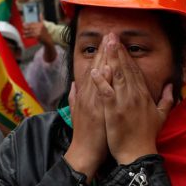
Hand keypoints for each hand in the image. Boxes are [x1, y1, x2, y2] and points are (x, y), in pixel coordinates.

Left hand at [23, 15, 56, 61]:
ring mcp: (38, 32)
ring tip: (23, 32)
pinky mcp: (37, 36)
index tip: (24, 23)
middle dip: (26, 27)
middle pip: (31, 27)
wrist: (48, 40)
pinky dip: (27, 36)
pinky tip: (24, 36)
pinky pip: (31, 35)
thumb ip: (41, 19)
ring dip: (26, 32)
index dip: (28, 23)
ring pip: (30, 31)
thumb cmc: (45, 33)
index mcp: (41, 24)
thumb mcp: (44, 26)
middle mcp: (40, 27)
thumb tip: (41, 13)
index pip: (33, 23)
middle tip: (23, 27)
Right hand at [64, 37, 108, 182]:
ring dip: (106, 58)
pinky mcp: (98, 111)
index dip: (100, 55)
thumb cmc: (83, 133)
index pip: (93, 70)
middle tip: (110, 34)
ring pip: (99, 76)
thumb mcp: (76, 112)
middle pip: (97, 69)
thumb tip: (74, 84)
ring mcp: (93, 102)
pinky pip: (102, 92)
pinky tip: (110, 67)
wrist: (84, 151)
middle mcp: (88, 95)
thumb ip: (75, 96)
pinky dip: (106, 79)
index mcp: (84, 95)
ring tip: (112, 42)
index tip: (106, 42)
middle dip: (104, 51)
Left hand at [91, 33, 173, 164]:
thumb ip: (166, 99)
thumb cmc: (147, 136)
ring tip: (105, 43)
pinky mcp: (113, 111)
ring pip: (116, 76)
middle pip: (125, 69)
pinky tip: (95, 70)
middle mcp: (134, 95)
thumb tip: (171, 86)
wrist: (138, 154)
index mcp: (144, 95)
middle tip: (111, 35)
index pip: (135, 71)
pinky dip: (101, 81)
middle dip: (118, 50)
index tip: (120, 44)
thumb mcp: (162, 116)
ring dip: (111, 58)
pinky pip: (106, 92)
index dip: (127, 56)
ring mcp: (123, 102)